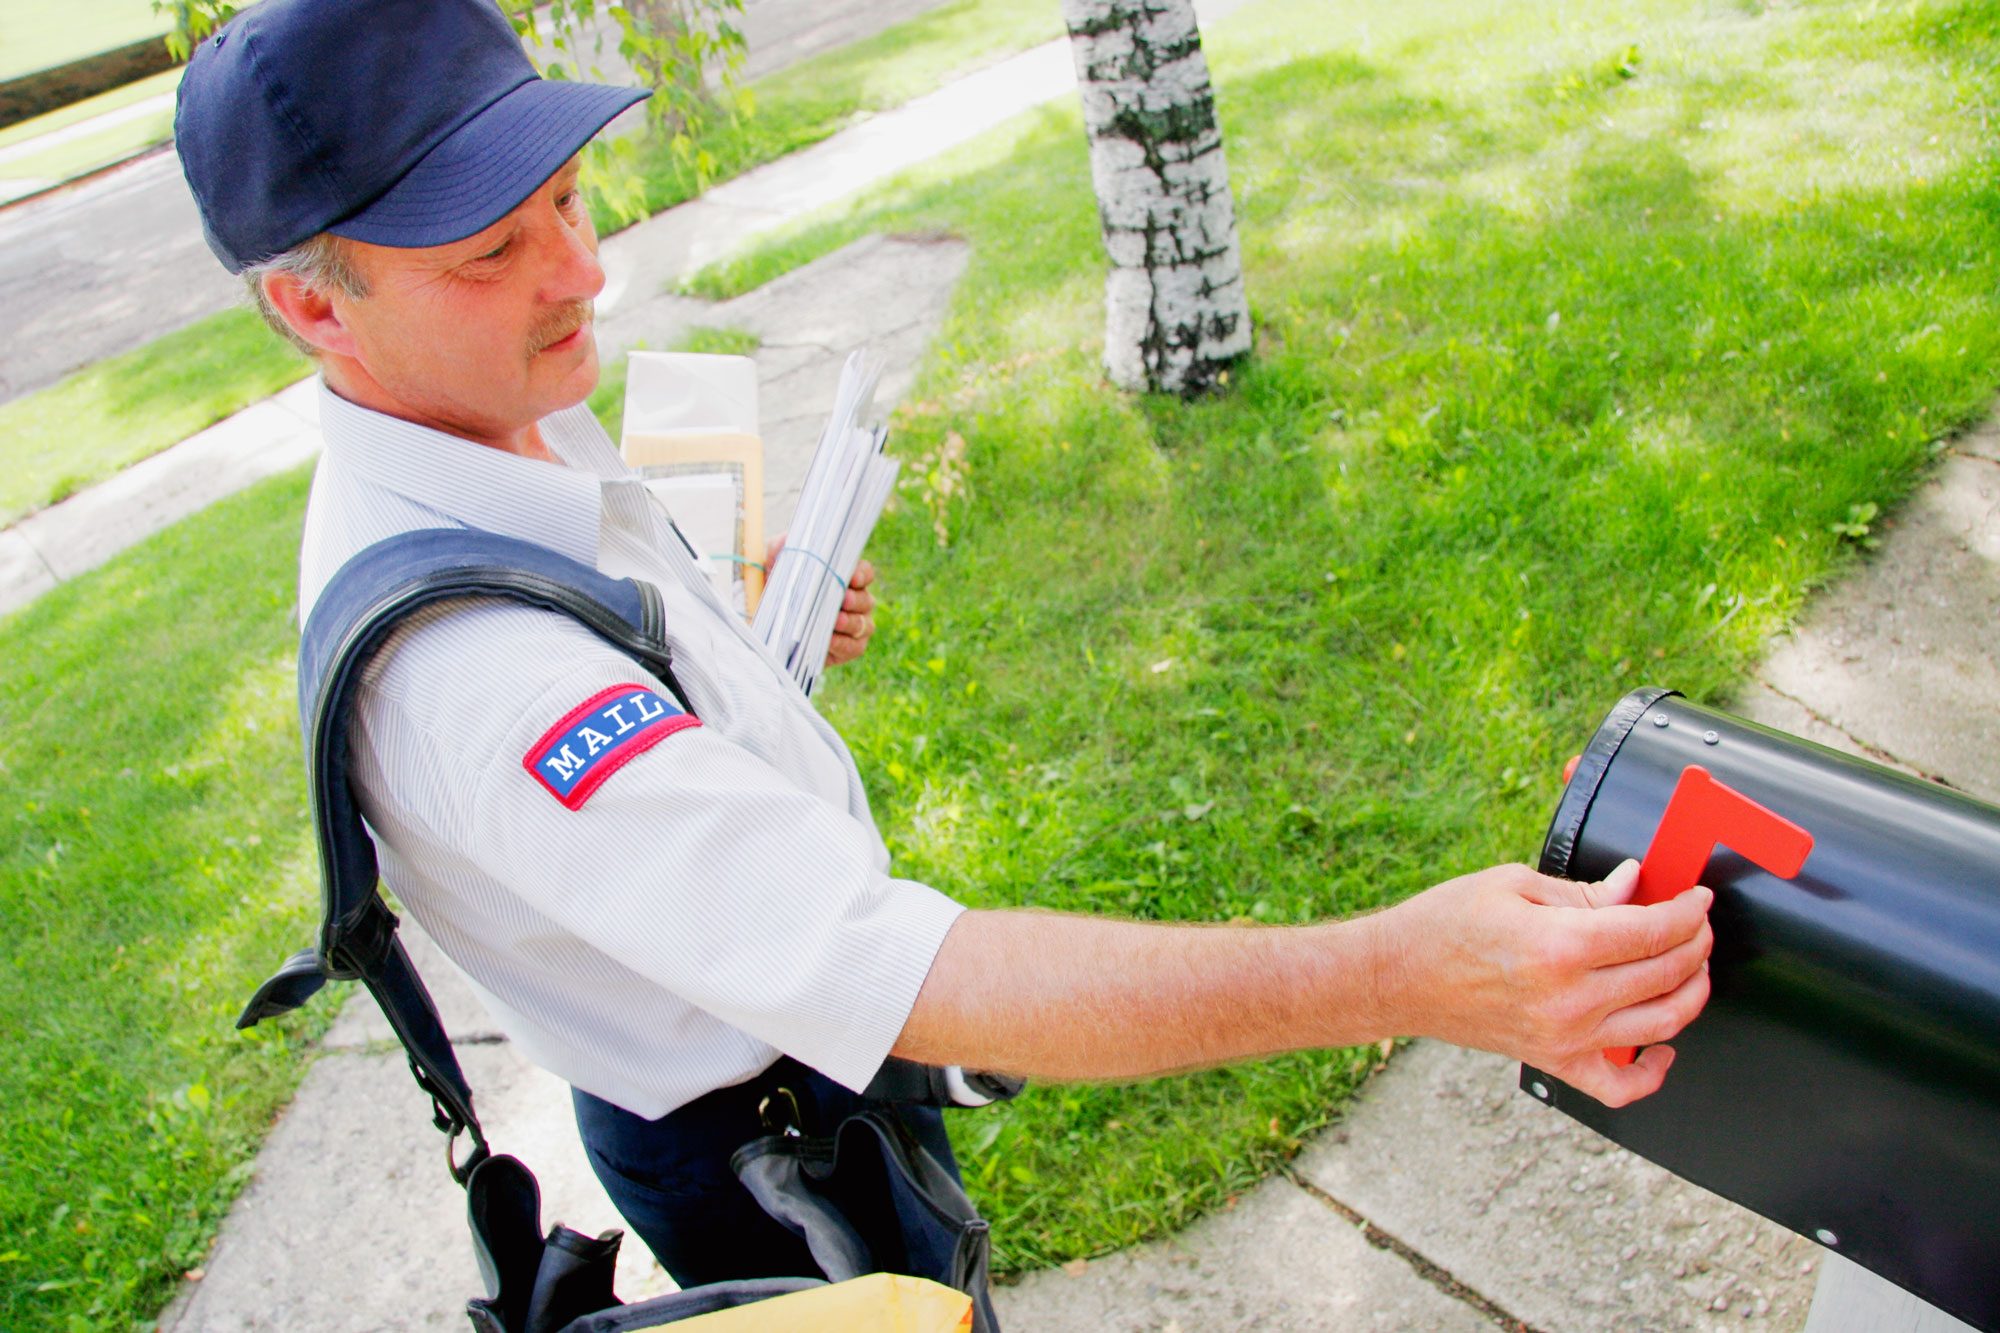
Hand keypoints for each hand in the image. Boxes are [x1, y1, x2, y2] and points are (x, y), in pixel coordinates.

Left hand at [766, 536, 875, 667]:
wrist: (770, 625)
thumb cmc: (779, 590)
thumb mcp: (775, 566)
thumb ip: (781, 548)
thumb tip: (788, 538)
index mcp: (844, 579)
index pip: (865, 573)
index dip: (862, 574)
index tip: (852, 577)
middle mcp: (855, 602)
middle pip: (867, 600)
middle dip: (856, 600)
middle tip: (842, 599)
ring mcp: (854, 627)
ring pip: (864, 624)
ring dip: (851, 622)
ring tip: (835, 621)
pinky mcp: (847, 648)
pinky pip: (854, 647)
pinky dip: (843, 644)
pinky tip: (829, 641)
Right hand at [1362, 859, 1712, 1107]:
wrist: (1397, 978)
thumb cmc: (1443, 925)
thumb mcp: (1512, 885)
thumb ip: (1583, 891)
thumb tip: (1635, 885)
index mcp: (1561, 945)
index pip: (1653, 930)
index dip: (1688, 911)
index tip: (1698, 899)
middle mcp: (1570, 997)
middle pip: (1666, 972)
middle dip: (1696, 943)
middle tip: (1696, 925)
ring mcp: (1565, 1036)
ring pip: (1662, 1023)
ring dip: (1691, 993)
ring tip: (1691, 969)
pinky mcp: (1554, 1061)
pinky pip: (1622, 1086)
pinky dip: (1654, 1073)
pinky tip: (1664, 1047)